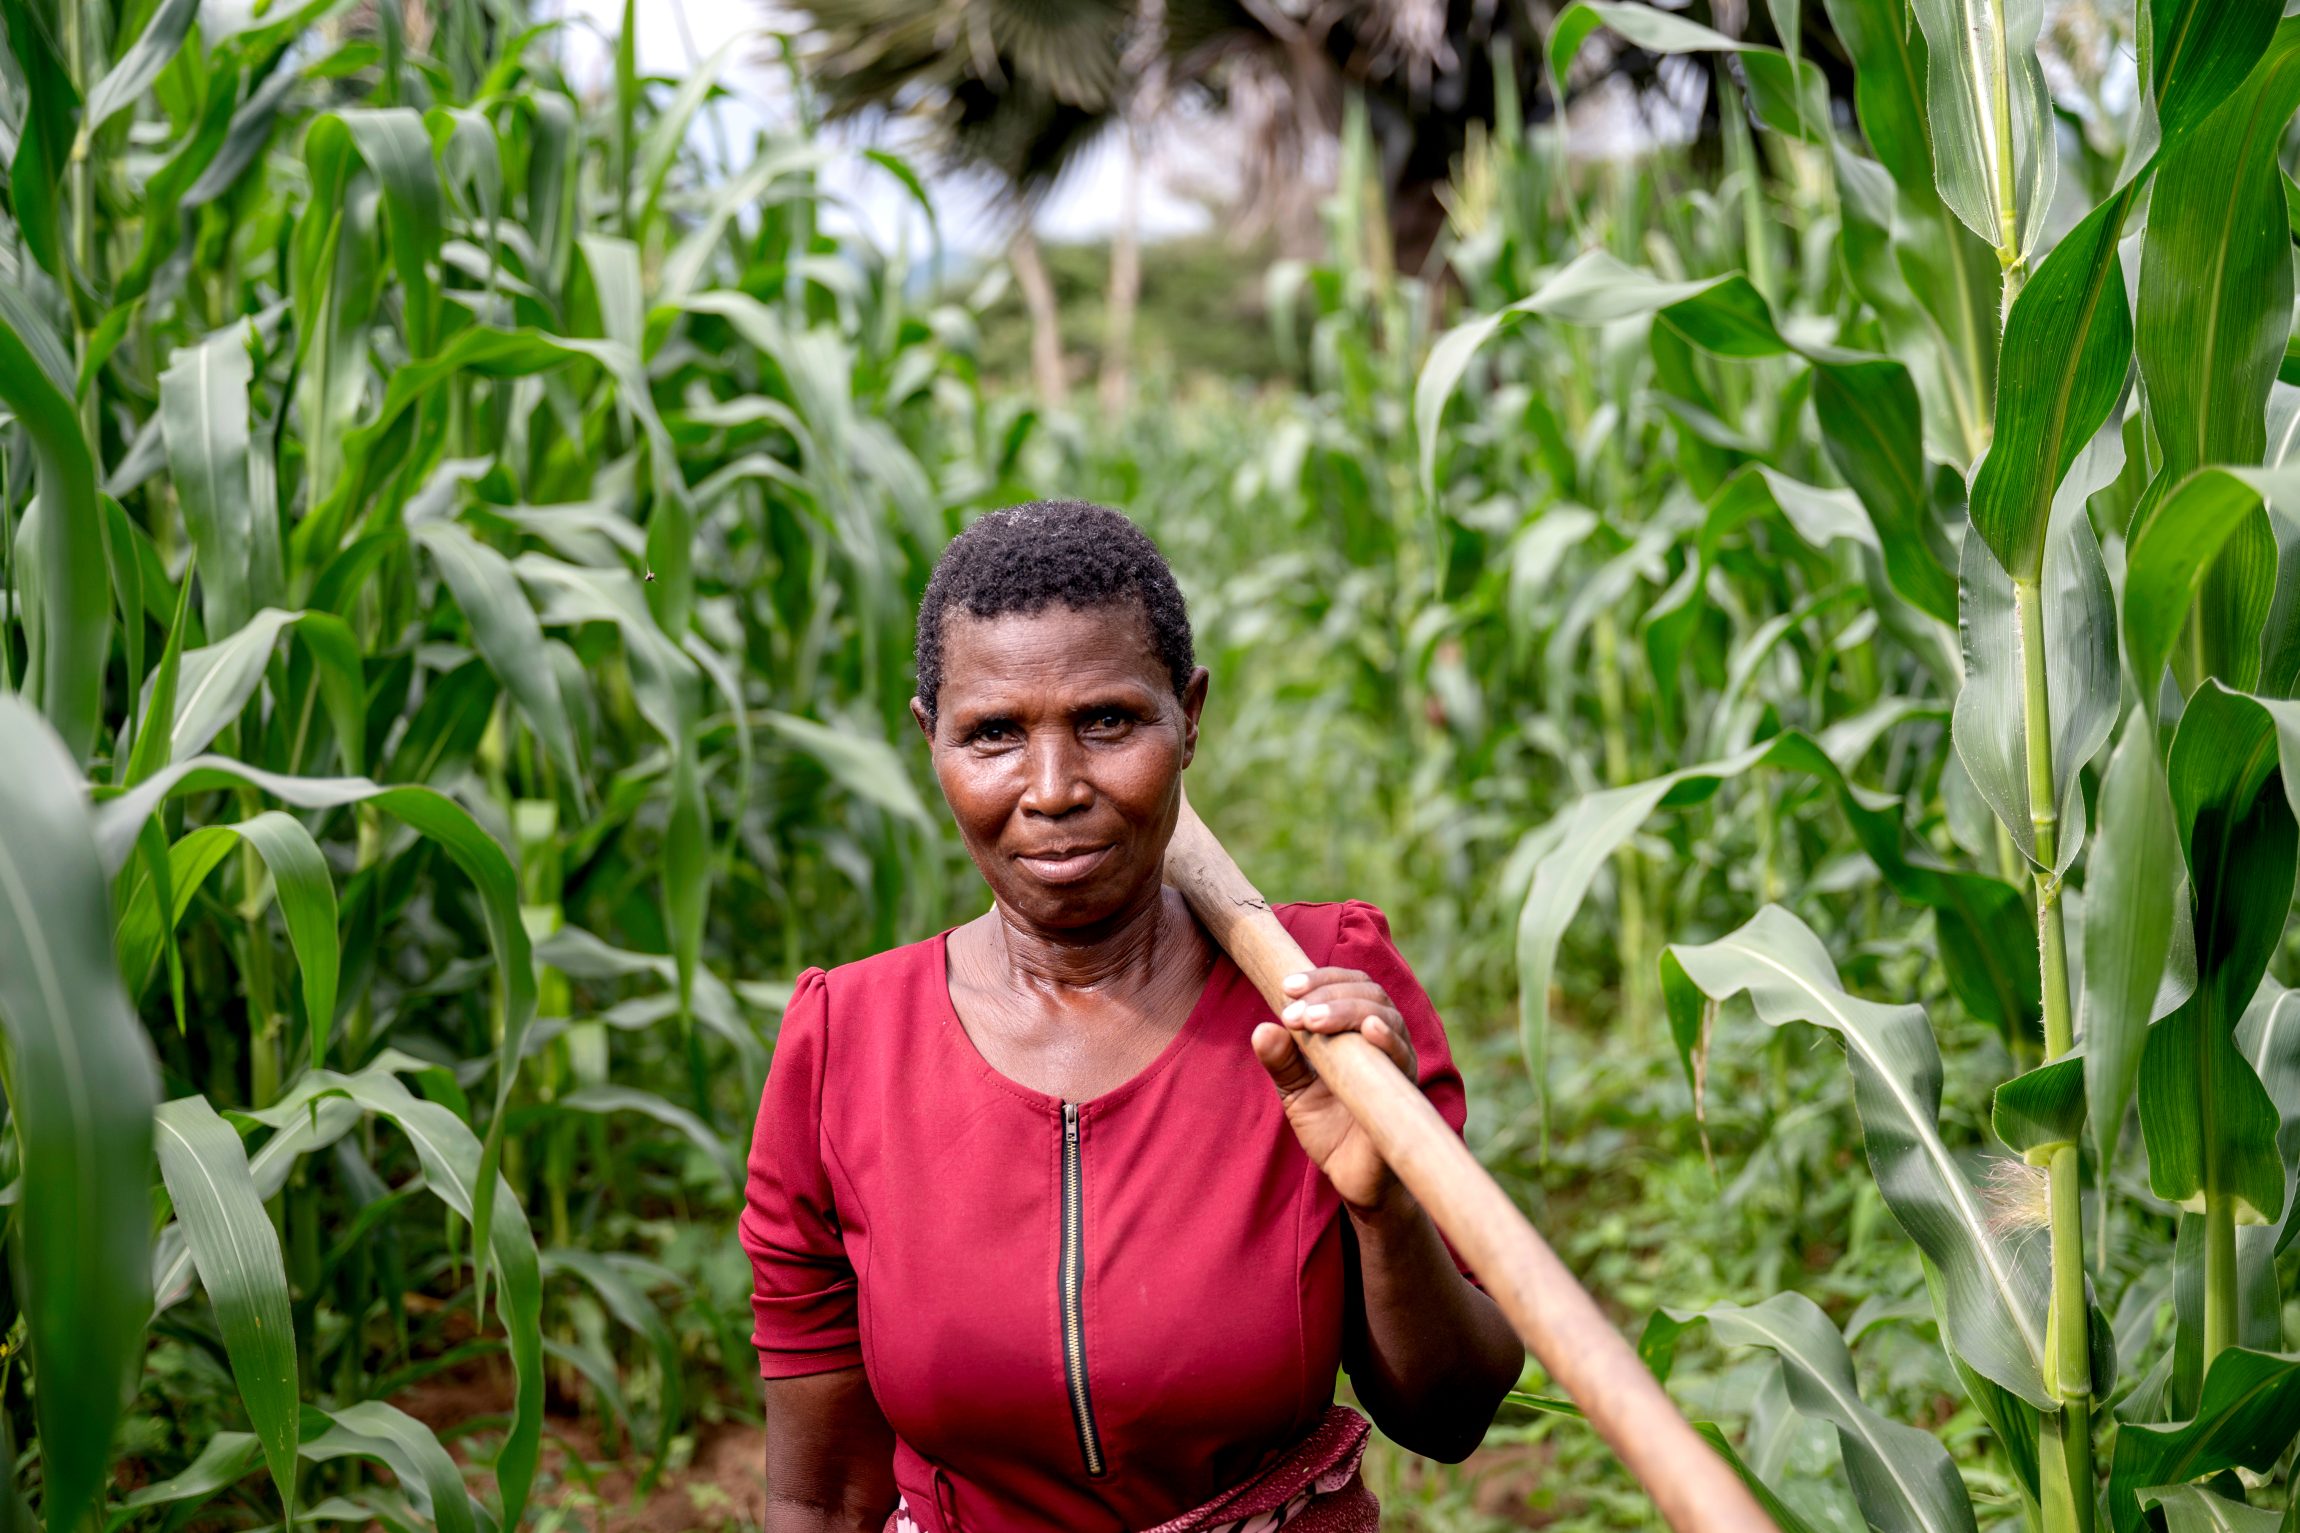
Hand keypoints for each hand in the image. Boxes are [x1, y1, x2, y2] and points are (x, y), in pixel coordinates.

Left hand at [1251, 966, 1419, 1218]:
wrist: (1353, 1177)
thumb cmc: (1329, 1125)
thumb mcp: (1294, 1090)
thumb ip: (1281, 1060)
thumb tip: (1262, 1029)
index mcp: (1358, 1030)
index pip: (1350, 984)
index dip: (1322, 978)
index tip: (1286, 986)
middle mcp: (1384, 1040)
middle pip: (1369, 993)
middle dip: (1329, 994)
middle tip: (1295, 1012)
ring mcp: (1398, 1065)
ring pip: (1386, 1017)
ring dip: (1348, 1011)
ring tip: (1314, 1021)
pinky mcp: (1405, 1093)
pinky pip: (1403, 1060)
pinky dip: (1388, 1040)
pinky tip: (1369, 1031)